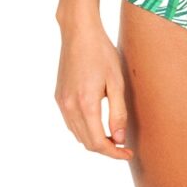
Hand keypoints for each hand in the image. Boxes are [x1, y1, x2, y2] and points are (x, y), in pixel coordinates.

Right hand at [54, 19, 132, 159]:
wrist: (79, 33)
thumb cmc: (101, 53)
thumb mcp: (117, 82)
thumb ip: (118, 113)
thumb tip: (120, 139)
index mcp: (85, 105)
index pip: (98, 143)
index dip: (114, 153)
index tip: (128, 153)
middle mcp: (69, 107)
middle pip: (87, 142)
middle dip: (106, 149)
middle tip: (124, 147)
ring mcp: (61, 103)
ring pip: (77, 134)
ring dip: (94, 140)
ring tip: (113, 135)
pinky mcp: (58, 97)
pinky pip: (71, 123)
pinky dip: (84, 129)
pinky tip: (97, 122)